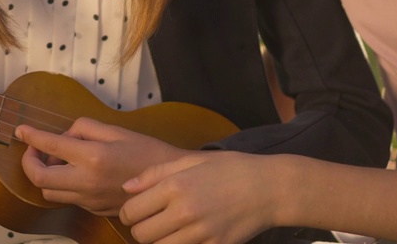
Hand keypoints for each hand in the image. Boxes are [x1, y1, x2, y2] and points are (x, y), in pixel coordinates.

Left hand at [16, 118, 185, 215]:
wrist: (169, 185)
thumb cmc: (147, 152)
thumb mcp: (117, 130)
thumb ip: (86, 127)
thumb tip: (65, 133)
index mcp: (93, 157)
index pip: (50, 145)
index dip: (31, 136)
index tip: (21, 130)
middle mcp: (87, 181)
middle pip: (40, 177)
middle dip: (29, 162)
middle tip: (34, 149)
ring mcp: (90, 199)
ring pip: (50, 192)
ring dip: (45, 174)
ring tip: (58, 160)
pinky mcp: (94, 209)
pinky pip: (68, 198)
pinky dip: (62, 184)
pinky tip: (75, 171)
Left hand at [119, 151, 279, 243]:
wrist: (269, 188)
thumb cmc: (230, 169)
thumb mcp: (192, 160)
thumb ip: (155, 174)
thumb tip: (127, 188)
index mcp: (175, 186)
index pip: (131, 212)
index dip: (129, 213)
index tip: (137, 211)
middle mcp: (185, 212)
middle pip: (141, 235)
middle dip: (141, 229)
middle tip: (152, 221)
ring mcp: (200, 234)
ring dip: (158, 241)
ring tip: (168, 230)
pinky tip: (186, 236)